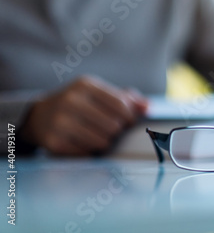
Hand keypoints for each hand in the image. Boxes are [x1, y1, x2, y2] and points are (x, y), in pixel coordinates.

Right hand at [21, 76, 147, 155]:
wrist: (40, 116)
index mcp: (85, 85)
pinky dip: (90, 151)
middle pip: (114, 126)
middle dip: (117, 131)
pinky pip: (87, 153)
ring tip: (98, 136)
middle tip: (111, 130)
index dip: (130, 117)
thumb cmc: (79, 103)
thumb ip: (126, 98)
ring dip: (105, 142)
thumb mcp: (99, 93)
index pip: (121, 105)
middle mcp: (71, 101)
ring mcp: (60, 122)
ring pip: (102, 141)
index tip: (129, 122)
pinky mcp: (54, 142)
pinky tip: (83, 142)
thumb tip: (148, 107)